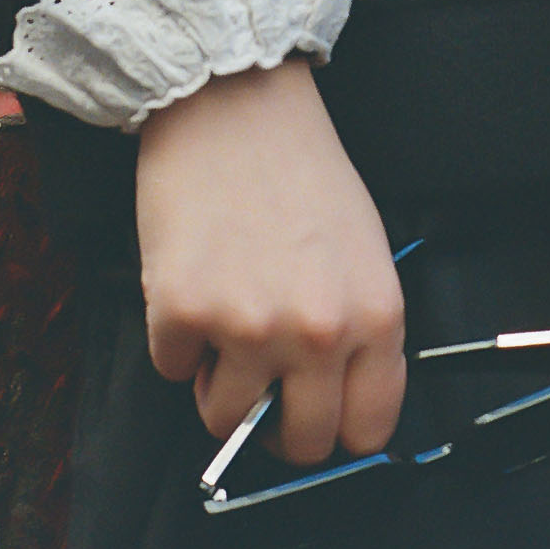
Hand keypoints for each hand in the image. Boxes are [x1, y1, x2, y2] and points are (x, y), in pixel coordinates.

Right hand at [135, 56, 406, 463]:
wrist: (233, 104)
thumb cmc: (300, 170)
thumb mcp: (361, 250)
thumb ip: (355, 331)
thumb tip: (335, 403)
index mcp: (376, 316)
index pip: (369, 429)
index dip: (340, 433)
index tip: (317, 419)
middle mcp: (318, 333)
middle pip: (299, 444)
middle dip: (275, 426)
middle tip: (262, 387)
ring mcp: (249, 329)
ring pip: (225, 422)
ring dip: (220, 384)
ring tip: (226, 319)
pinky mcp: (182, 316)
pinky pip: (173, 371)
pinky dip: (177, 341)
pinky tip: (193, 280)